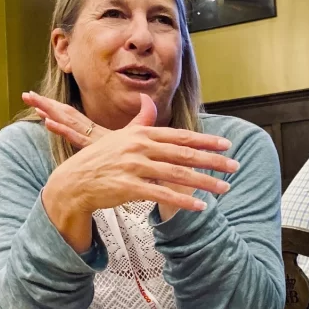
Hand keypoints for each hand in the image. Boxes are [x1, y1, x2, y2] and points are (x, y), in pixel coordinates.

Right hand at [25, 92, 237, 249]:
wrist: (73, 182)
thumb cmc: (99, 159)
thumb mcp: (119, 136)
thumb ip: (139, 121)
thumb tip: (148, 101)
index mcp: (140, 134)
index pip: (180, 136)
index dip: (205, 140)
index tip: (226, 145)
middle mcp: (139, 147)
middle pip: (184, 154)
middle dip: (213, 161)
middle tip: (235, 167)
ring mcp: (133, 166)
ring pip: (177, 175)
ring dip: (204, 182)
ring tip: (224, 188)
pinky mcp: (128, 187)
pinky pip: (161, 194)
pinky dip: (183, 201)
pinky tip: (200, 206)